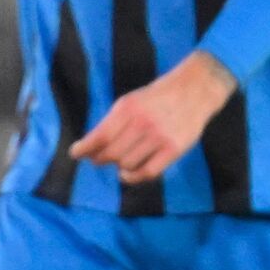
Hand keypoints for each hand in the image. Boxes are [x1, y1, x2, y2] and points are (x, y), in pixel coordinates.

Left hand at [71, 51, 237, 184]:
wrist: (194, 91)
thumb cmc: (156, 97)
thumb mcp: (130, 101)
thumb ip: (113, 121)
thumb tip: (92, 144)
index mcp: (127, 109)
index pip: (100, 136)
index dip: (85, 148)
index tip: (75, 154)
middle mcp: (142, 124)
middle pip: (112, 153)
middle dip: (99, 159)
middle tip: (97, 159)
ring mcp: (159, 137)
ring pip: (128, 164)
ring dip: (118, 167)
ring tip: (117, 164)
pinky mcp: (174, 149)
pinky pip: (149, 172)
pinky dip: (134, 178)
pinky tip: (127, 175)